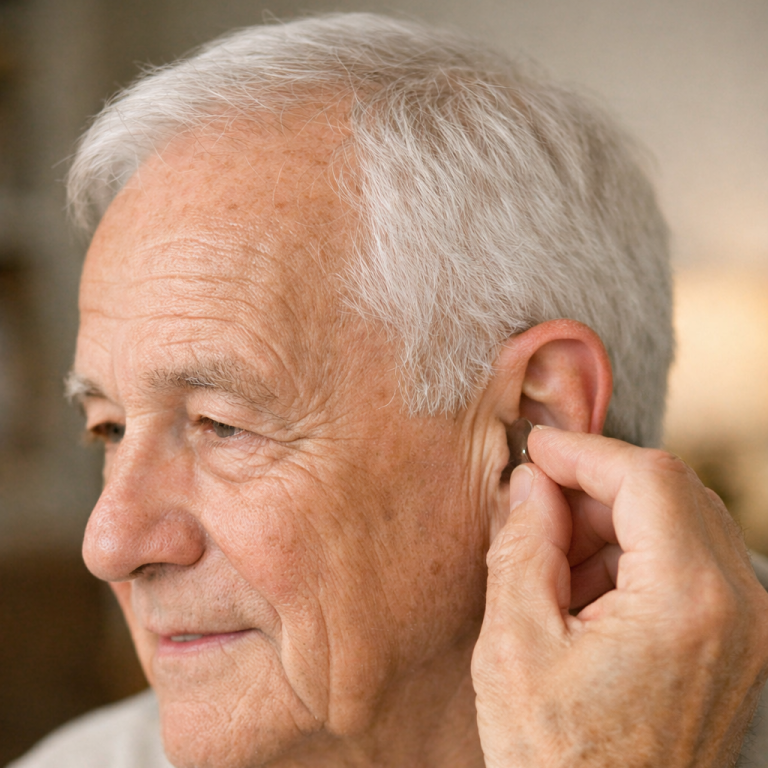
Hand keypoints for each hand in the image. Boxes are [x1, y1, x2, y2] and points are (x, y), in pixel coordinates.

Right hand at [472, 427, 767, 766]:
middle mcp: (738, 608)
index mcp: (687, 602)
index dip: (584, 451)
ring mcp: (746, 629)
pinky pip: (688, 563)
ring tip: (551, 560)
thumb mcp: (514, 647)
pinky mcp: (735, 645)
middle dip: (595, 486)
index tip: (537, 449)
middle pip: (670, 491)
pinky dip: (633, 556)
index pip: (647, 476)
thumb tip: (531, 485)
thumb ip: (523, 547)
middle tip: (535, 505)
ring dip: (612, 521)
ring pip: (680, 522)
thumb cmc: (558, 762)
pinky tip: (583, 593)